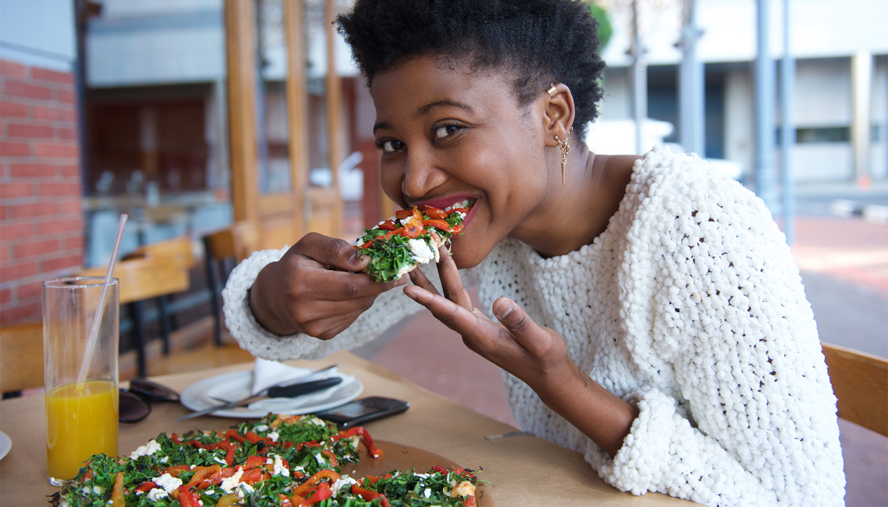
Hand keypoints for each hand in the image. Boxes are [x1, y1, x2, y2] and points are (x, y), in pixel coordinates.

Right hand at [249, 233, 406, 338]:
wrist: (275, 295)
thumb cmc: (296, 264)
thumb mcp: (309, 245)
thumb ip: (336, 248)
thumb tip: (364, 260)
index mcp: (301, 285)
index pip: (350, 286)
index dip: (378, 279)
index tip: (398, 270)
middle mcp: (306, 311)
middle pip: (358, 299)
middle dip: (379, 285)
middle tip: (395, 273)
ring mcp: (314, 328)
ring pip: (359, 308)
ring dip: (369, 293)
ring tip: (363, 278)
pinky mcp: (323, 335)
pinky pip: (353, 316)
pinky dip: (358, 303)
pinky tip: (348, 293)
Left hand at [403, 246, 572, 391]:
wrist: (549, 376)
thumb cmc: (547, 359)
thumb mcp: (540, 341)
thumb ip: (520, 323)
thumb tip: (500, 302)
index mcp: (483, 337)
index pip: (452, 315)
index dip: (430, 300)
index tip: (408, 288)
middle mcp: (473, 335)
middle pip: (444, 306)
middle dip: (428, 283)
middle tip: (412, 260)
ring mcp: (475, 332)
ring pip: (449, 305)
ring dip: (433, 285)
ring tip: (417, 265)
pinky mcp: (480, 328)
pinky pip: (458, 307)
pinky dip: (448, 291)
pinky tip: (445, 279)